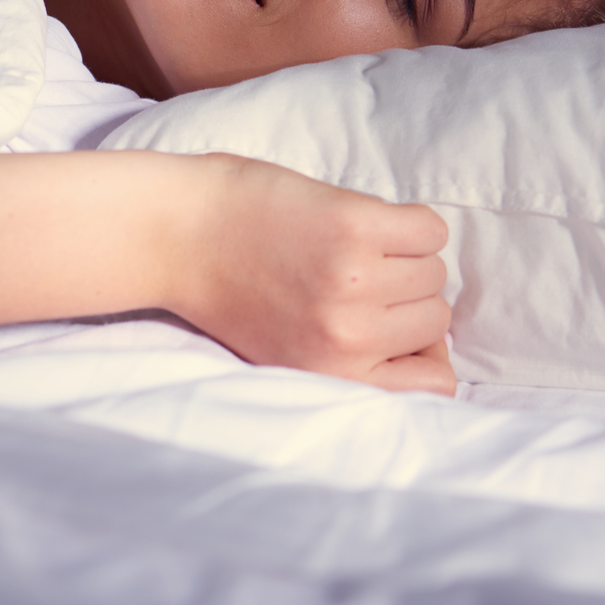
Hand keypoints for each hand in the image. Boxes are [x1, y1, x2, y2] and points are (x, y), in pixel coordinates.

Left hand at [167, 155, 454, 393]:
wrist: (171, 234)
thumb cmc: (223, 286)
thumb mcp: (283, 351)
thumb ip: (348, 358)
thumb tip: (427, 344)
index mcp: (331, 374)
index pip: (434, 384)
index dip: (422, 352)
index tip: (397, 327)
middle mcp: (347, 336)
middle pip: (433, 317)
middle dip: (405, 295)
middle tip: (358, 274)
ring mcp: (355, 280)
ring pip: (433, 273)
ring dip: (403, 256)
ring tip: (349, 247)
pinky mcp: (356, 226)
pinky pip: (429, 230)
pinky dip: (408, 223)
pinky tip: (363, 220)